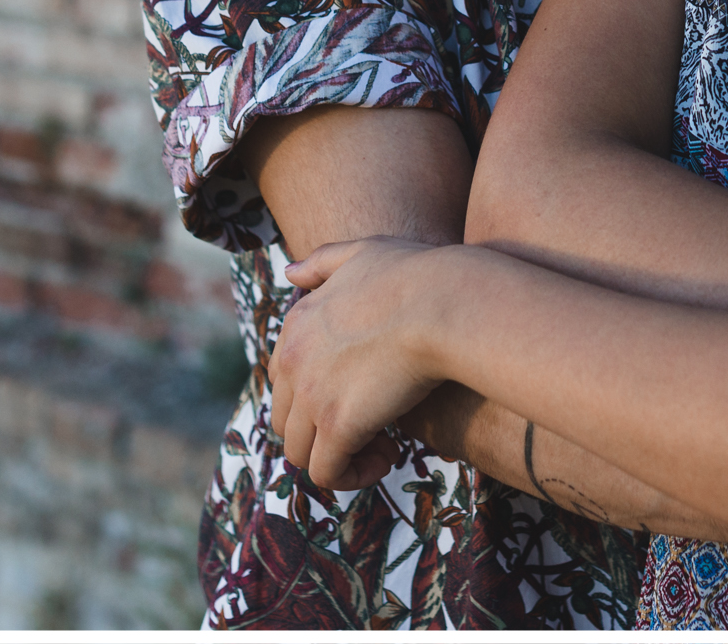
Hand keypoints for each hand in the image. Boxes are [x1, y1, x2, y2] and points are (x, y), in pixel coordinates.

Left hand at [269, 236, 446, 488]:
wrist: (444, 302)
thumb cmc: (416, 275)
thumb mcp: (363, 252)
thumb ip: (323, 261)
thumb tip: (290, 273)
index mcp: (297, 323)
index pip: (284, 379)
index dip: (317, 396)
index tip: (359, 395)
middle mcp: (294, 360)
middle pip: (288, 421)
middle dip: (323, 431)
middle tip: (372, 426)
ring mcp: (311, 395)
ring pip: (302, 453)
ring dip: (339, 458)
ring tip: (383, 445)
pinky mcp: (337, 425)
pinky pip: (327, 473)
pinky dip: (352, 475)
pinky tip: (388, 456)